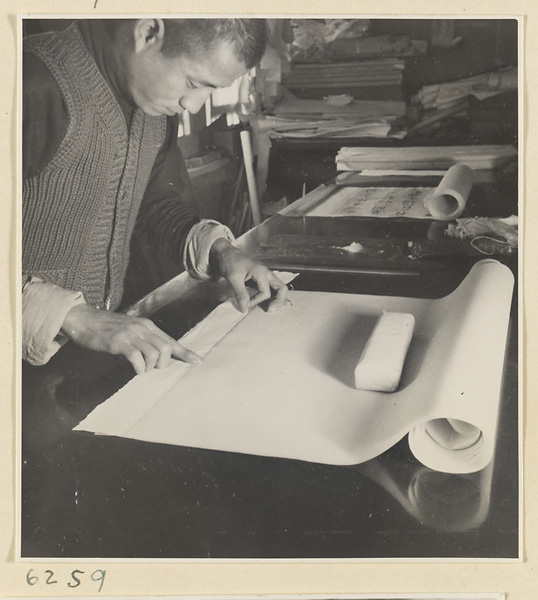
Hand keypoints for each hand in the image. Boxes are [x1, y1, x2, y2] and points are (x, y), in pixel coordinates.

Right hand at [61, 305, 200, 374]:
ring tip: (140, 368)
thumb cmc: (106, 328)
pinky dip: (139, 368)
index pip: (171, 341)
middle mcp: (142, 328)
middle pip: (167, 349)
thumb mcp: (130, 330)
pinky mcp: (119, 343)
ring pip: (155, 354)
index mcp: (147, 326)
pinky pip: (138, 358)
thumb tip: (158, 357)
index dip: (185, 353)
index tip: (197, 362)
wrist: (83, 319)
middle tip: (151, 368)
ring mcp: (131, 335)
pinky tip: (134, 369)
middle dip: (164, 364)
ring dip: (150, 367)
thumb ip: (144, 340)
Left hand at [209, 238, 287, 312]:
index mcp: (261, 272)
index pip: (265, 293)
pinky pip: (273, 287)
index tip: (245, 303)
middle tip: (270, 310)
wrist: (226, 253)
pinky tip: (278, 302)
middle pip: (282, 288)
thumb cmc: (230, 262)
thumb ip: (241, 294)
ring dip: (278, 299)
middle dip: (279, 301)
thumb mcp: (233, 278)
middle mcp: (267, 273)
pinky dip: (276, 295)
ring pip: (279, 288)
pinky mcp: (262, 278)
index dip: (256, 301)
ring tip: (273, 308)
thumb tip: (245, 309)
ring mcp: (266, 275)